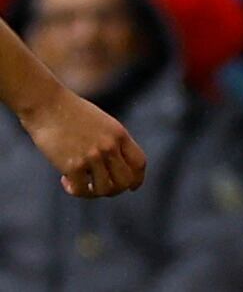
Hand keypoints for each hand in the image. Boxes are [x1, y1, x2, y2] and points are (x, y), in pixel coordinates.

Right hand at [18, 84, 146, 197]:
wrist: (47, 105)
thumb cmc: (71, 112)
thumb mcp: (101, 123)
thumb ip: (111, 141)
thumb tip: (112, 166)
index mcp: (119, 134)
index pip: (139, 163)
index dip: (137, 179)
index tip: (132, 187)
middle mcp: (110, 146)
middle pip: (125, 181)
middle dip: (115, 190)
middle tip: (99, 187)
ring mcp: (93, 156)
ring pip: (104, 189)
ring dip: (92, 192)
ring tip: (80, 183)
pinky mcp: (73, 165)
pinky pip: (80, 190)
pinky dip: (74, 190)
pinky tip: (65, 180)